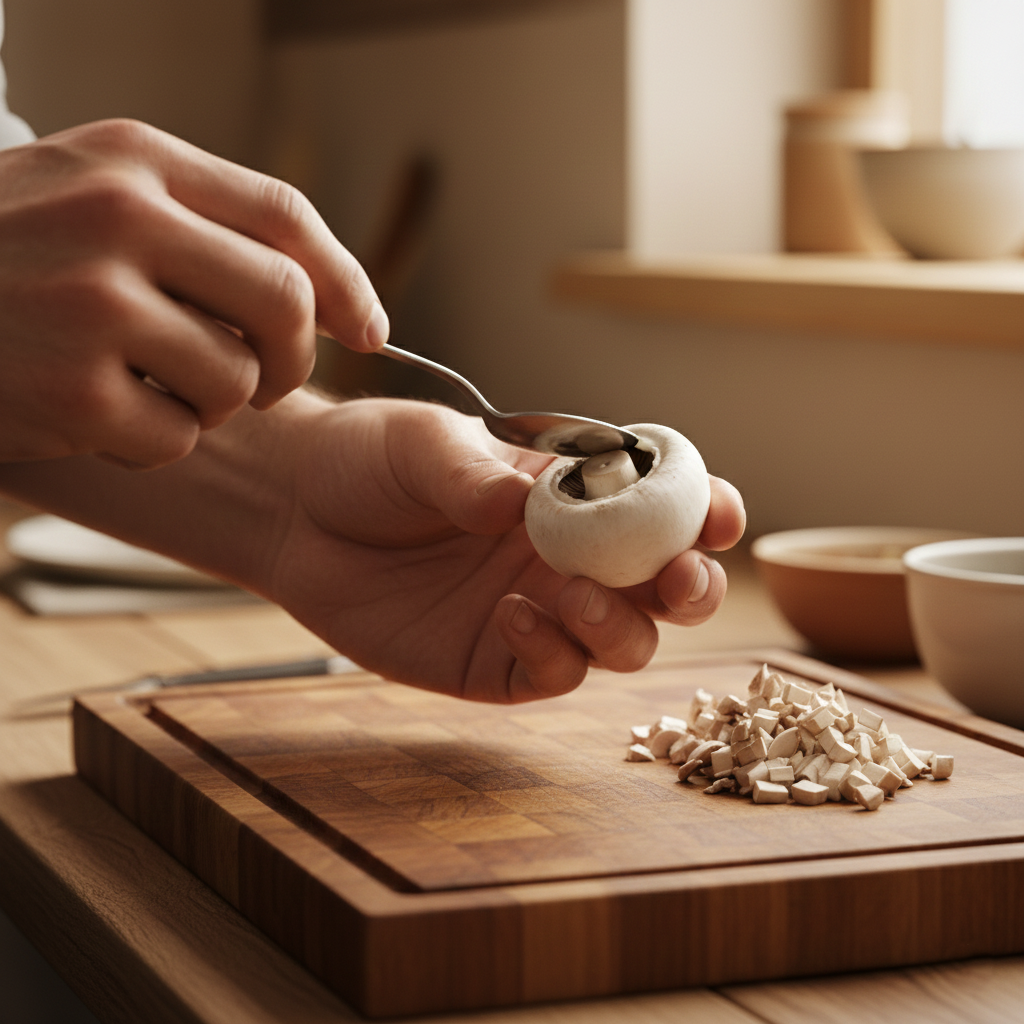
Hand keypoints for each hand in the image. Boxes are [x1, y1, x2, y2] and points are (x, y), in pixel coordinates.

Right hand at [0, 119, 386, 467]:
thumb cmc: (8, 254)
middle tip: (270, 380)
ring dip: (213, 405)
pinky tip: (100, 416)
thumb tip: (337, 301)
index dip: (348, 281)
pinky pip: (174, 440)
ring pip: (235, 382)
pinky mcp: (66, 391)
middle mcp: (115, 218)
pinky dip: (154, 443)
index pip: (286, 217)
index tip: (371, 332)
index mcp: (135, 161)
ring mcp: (87, 304)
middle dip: (297, 357)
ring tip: (151, 387)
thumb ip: (206, 228)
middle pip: (285, 302)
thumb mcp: (96, 196)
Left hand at [266, 396, 745, 702]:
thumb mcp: (424, 446)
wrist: (297, 512)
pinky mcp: (496, 659)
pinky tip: (509, 613)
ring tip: (571, 595)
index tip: (716, 514)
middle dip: (692, 586)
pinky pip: (552, 674)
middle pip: (666, 587)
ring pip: (624, 642)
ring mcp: (539, 612)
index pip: (663, 505)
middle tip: (676, 576)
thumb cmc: (370, 461)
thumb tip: (529, 504)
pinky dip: (551, 652)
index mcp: (575, 493)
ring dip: (620, 627)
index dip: (704, 510)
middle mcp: (571, 556)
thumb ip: (477, 475)